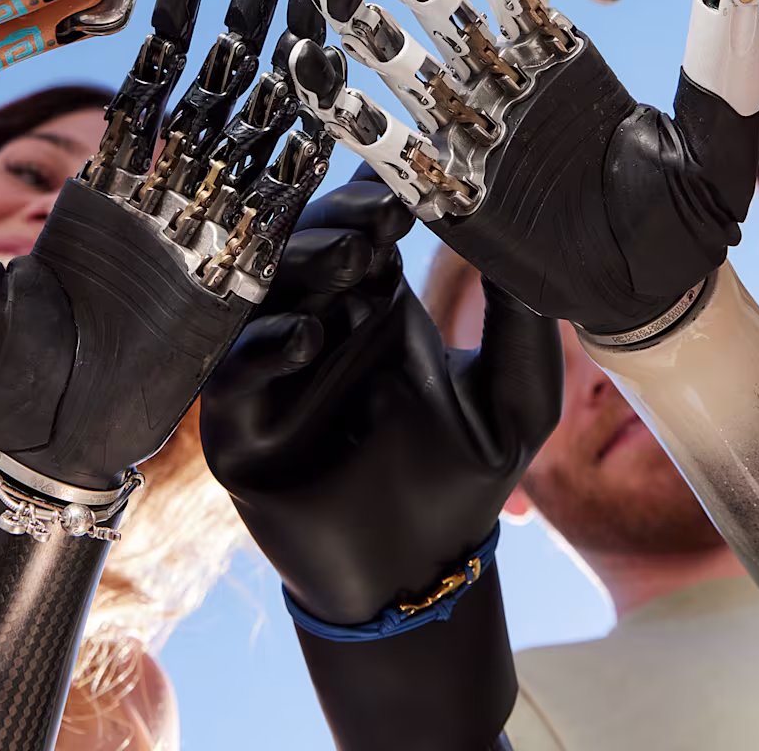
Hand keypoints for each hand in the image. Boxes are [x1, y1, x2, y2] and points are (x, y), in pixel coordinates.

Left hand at [0, 0, 333, 492]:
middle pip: (220, 77)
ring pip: (261, 121)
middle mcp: (165, 190)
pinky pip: (280, 196)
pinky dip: (304, 137)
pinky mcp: (239, 274)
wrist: (43, 450)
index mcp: (104, 177)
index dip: (176, 0)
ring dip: (290, 53)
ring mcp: (207, 227)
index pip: (152, 67)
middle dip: (250, 6)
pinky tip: (321, 79)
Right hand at [202, 172, 560, 625]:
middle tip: (381, 214)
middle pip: (305, 243)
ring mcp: (274, 371)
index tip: (408, 184)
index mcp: (374, 301)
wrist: (422, 574)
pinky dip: (266, 346)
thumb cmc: (470, 475)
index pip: (358, 224)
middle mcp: (318, 321)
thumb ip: (522, 316)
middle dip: (339, 218)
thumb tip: (525, 236)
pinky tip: (309, 337)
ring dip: (304, 264)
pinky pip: (233, 374)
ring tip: (354, 256)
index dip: (374, 195)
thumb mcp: (518, 389)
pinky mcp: (242, 427)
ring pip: (264, 292)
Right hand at [283, 0, 758, 336]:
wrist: (658, 299)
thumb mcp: (719, 122)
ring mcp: (469, 136)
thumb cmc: (693, 214)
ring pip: (398, 57)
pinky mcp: (443, 194)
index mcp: (563, 54)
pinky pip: (383, 144)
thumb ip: (720, 34)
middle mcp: (506, 83)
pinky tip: (304, 61)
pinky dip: (342, 105)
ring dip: (354, 5)